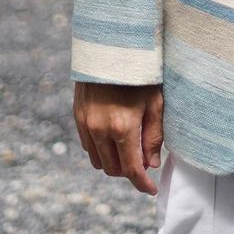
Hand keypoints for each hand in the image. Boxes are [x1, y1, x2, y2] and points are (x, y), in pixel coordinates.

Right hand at [73, 80, 165, 194]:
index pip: (132, 168)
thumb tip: (151, 164)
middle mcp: (100, 128)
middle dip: (129, 172)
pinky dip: (101, 149)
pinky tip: (115, 138)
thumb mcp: (155, 101)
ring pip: (98, 160)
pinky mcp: (78, 115)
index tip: (151, 189)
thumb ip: (154, 135)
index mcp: (123, 126)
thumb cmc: (140, 70)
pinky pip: (88, 145)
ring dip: (114, 162)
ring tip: (130, 149)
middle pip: (113, 169)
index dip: (142, 183)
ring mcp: (85, 123)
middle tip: (144, 162)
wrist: (112, 44)